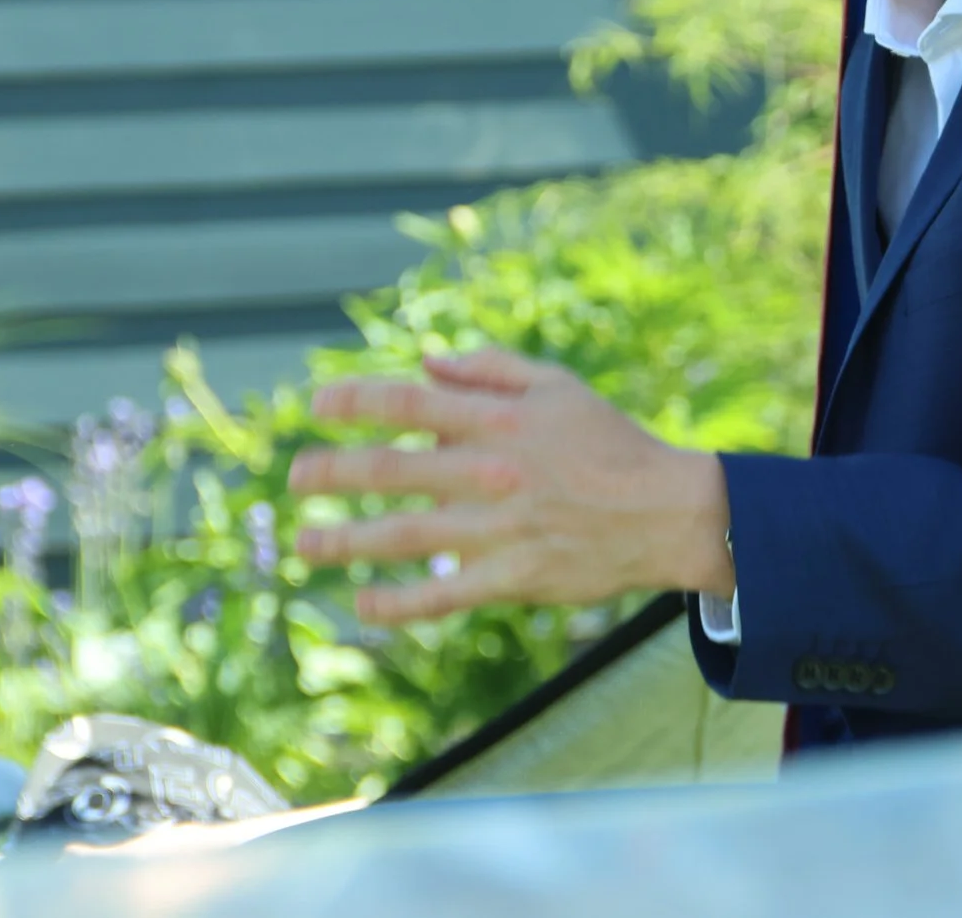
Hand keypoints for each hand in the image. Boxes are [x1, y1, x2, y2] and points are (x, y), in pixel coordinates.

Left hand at [287, 349, 733, 624]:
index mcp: (500, 419)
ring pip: (403, 534)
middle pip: (391, 469)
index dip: (355, 401)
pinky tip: (363, 603)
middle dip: (332, 472)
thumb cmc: (610, 443)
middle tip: (294, 478)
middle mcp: (491, 471)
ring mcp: (499, 529)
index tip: (315, 404)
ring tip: (305, 543)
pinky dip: (397, 602)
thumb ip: (490, 369)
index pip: (409, 402)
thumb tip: (426, 359)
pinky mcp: (512, 578)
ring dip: (344, 539)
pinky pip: (442, 595)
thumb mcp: (559, 386)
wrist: (668, 513)